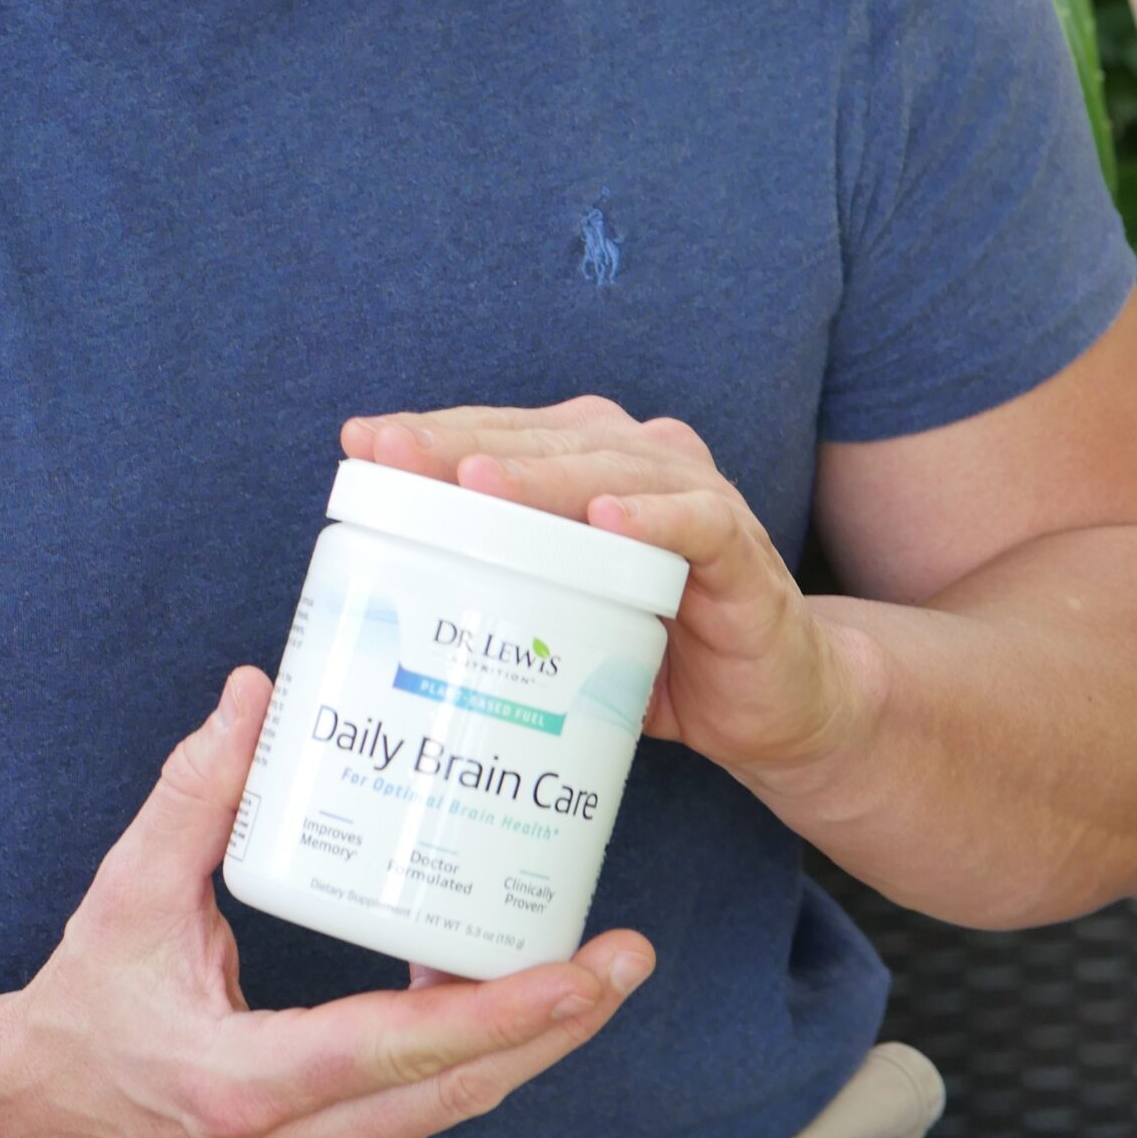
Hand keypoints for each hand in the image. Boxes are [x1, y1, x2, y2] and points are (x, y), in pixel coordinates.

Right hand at [0, 668, 656, 1137]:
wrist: (45, 1113)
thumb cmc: (89, 1000)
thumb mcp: (130, 890)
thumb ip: (196, 791)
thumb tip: (256, 692)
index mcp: (246, 1085)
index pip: (403, 1050)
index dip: (505, 1010)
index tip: (585, 969)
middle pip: (460, 1089)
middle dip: (557, 1021)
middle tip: (628, 954)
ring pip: (453, 1110)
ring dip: (522, 1041)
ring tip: (590, 965)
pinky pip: (427, 1121)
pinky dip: (468, 1062)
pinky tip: (500, 997)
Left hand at [338, 396, 879, 790]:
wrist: (777, 705)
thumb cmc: (654, 655)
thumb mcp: (561, 621)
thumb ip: (498, 597)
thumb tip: (383, 618)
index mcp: (584, 462)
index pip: (496, 434)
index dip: (429, 433)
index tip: (360, 440)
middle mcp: (637, 459)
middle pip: (538, 442)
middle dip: (459, 445)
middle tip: (392, 452)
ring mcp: (693, 497)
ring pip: (606, 469)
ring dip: (539, 476)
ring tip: (474, 484)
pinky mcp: (741, 552)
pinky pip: (696, 523)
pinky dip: (653, 519)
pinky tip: (606, 523)